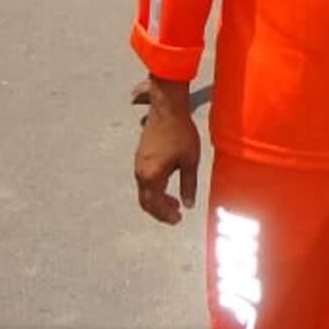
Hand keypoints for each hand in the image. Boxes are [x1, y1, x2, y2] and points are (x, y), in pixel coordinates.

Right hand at [133, 84, 199, 225]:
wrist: (167, 108)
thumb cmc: (181, 133)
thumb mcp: (190, 161)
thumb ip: (188, 185)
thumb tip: (188, 205)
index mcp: (152, 176)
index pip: (156, 205)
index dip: (166, 215)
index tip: (178, 220)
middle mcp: (140, 172)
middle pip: (146, 201)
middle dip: (160, 211)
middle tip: (175, 215)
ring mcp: (138, 163)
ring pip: (144, 191)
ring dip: (157, 200)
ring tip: (174, 202)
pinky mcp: (140, 156)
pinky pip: (144, 180)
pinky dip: (154, 188)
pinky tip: (167, 183)